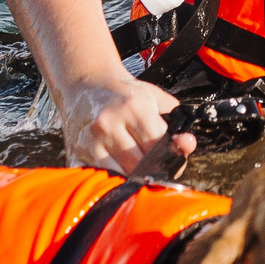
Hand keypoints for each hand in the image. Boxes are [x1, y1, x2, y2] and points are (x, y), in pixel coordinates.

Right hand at [61, 73, 194, 175]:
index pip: (159, 145)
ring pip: (121, 175)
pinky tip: (120, 172)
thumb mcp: (153, 97)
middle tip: (160, 169)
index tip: (174, 160)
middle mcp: (109, 123)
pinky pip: (99, 176)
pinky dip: (111, 179)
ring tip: (141, 172)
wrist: (85, 84)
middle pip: (141, 164)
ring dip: (134, 178)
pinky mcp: (76, 152)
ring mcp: (90, 140)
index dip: (171, 156)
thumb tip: (188, 144)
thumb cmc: (123, 93)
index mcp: (133, 107)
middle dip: (154, 170)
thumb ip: (175, 120)